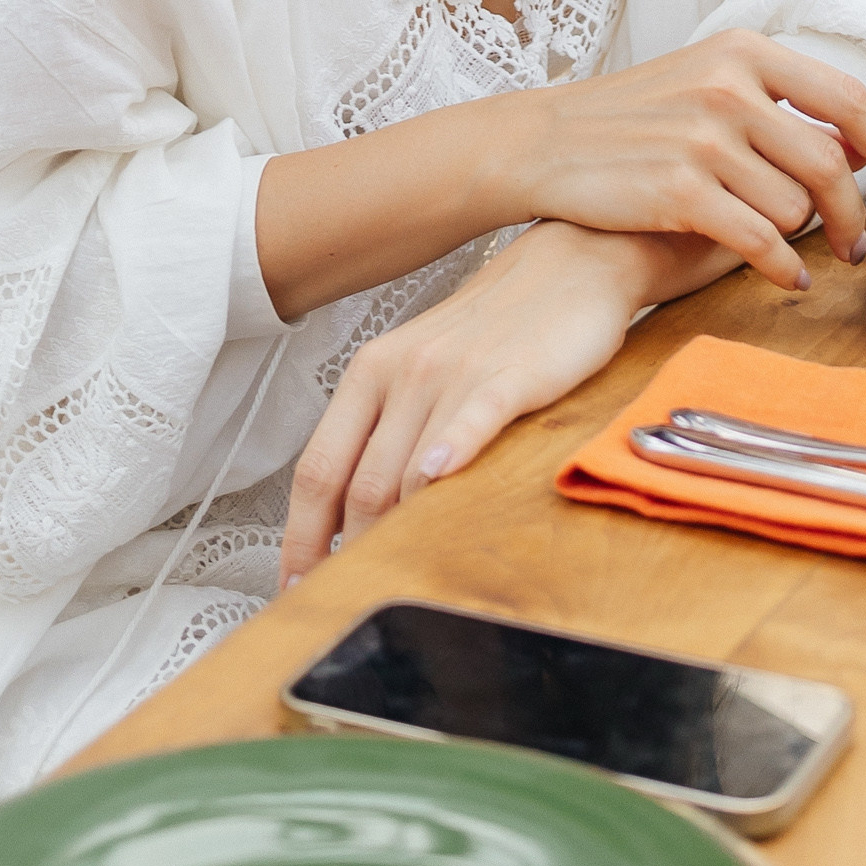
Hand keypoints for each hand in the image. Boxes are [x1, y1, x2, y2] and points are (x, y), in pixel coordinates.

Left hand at [279, 221, 715, 586]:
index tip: (297, 583)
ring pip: (408, 469)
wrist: (568, 264)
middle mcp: (402, 371)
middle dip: (349, 554)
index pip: (318, 468)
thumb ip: (389, 431)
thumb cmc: (497, 327)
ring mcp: (453, 372)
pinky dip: (451, 453)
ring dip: (395, 534)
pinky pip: (470, 419)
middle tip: (348, 602)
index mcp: (371, 372)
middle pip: (360, 484)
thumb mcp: (424, 369)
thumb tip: (355, 513)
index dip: (301, 536)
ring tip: (391, 584)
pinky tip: (440, 483)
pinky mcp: (509, 375)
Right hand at [508, 34, 865, 290]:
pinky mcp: (678, 189)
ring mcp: (702, 138)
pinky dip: (782, 267)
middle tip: (857, 247)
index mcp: (743, 52)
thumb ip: (782, 109)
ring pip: (793, 207)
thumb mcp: (707, 84)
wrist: (543, 141)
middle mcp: (728, 87)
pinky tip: (783, 277)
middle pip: (831, 163)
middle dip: (856, 215)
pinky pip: (760, 241)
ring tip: (780, 245)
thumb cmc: (633, 119)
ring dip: (798, 237)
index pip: (849, 98)